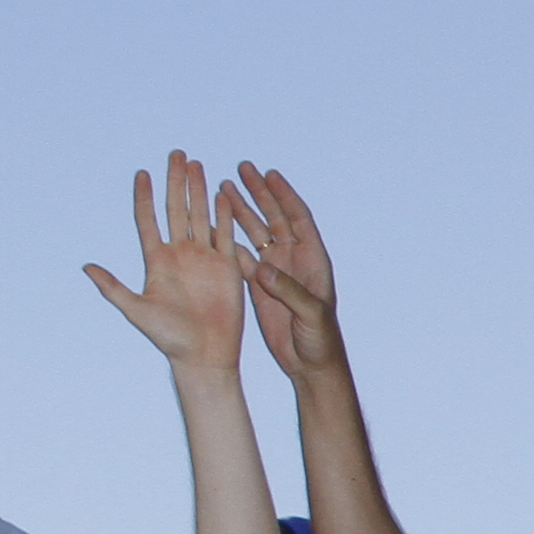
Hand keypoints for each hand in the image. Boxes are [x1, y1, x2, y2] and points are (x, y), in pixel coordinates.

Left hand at [82, 150, 245, 370]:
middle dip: (175, 181)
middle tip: (176, 154)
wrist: (204, 354)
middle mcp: (179, 254)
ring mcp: (204, 258)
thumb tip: (86, 267)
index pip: (148, 220)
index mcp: (156, 261)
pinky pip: (225, 235)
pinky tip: (222, 194)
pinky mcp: (226, 267)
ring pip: (200, 215)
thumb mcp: (136, 310)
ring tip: (197, 164)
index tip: (142, 174)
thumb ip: (112, 287)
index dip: (144, 197)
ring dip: (198, 190)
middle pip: (175, 209)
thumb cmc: (169, 338)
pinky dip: (223, 214)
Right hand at [221, 165, 345, 379]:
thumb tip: (264, 267)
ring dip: (241, 211)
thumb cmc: (320, 340)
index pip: (298, 217)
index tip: (268, 174)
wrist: (310, 364)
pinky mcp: (259, 285)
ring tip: (223, 187)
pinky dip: (229, 240)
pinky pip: (242, 256)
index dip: (284, 194)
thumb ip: (289, 291)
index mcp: (313, 259)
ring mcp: (276, 270)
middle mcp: (294, 259)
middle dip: (259, 193)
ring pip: (256, 232)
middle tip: (242, 169)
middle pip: (275, 217)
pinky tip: (213, 223)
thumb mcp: (309, 314)